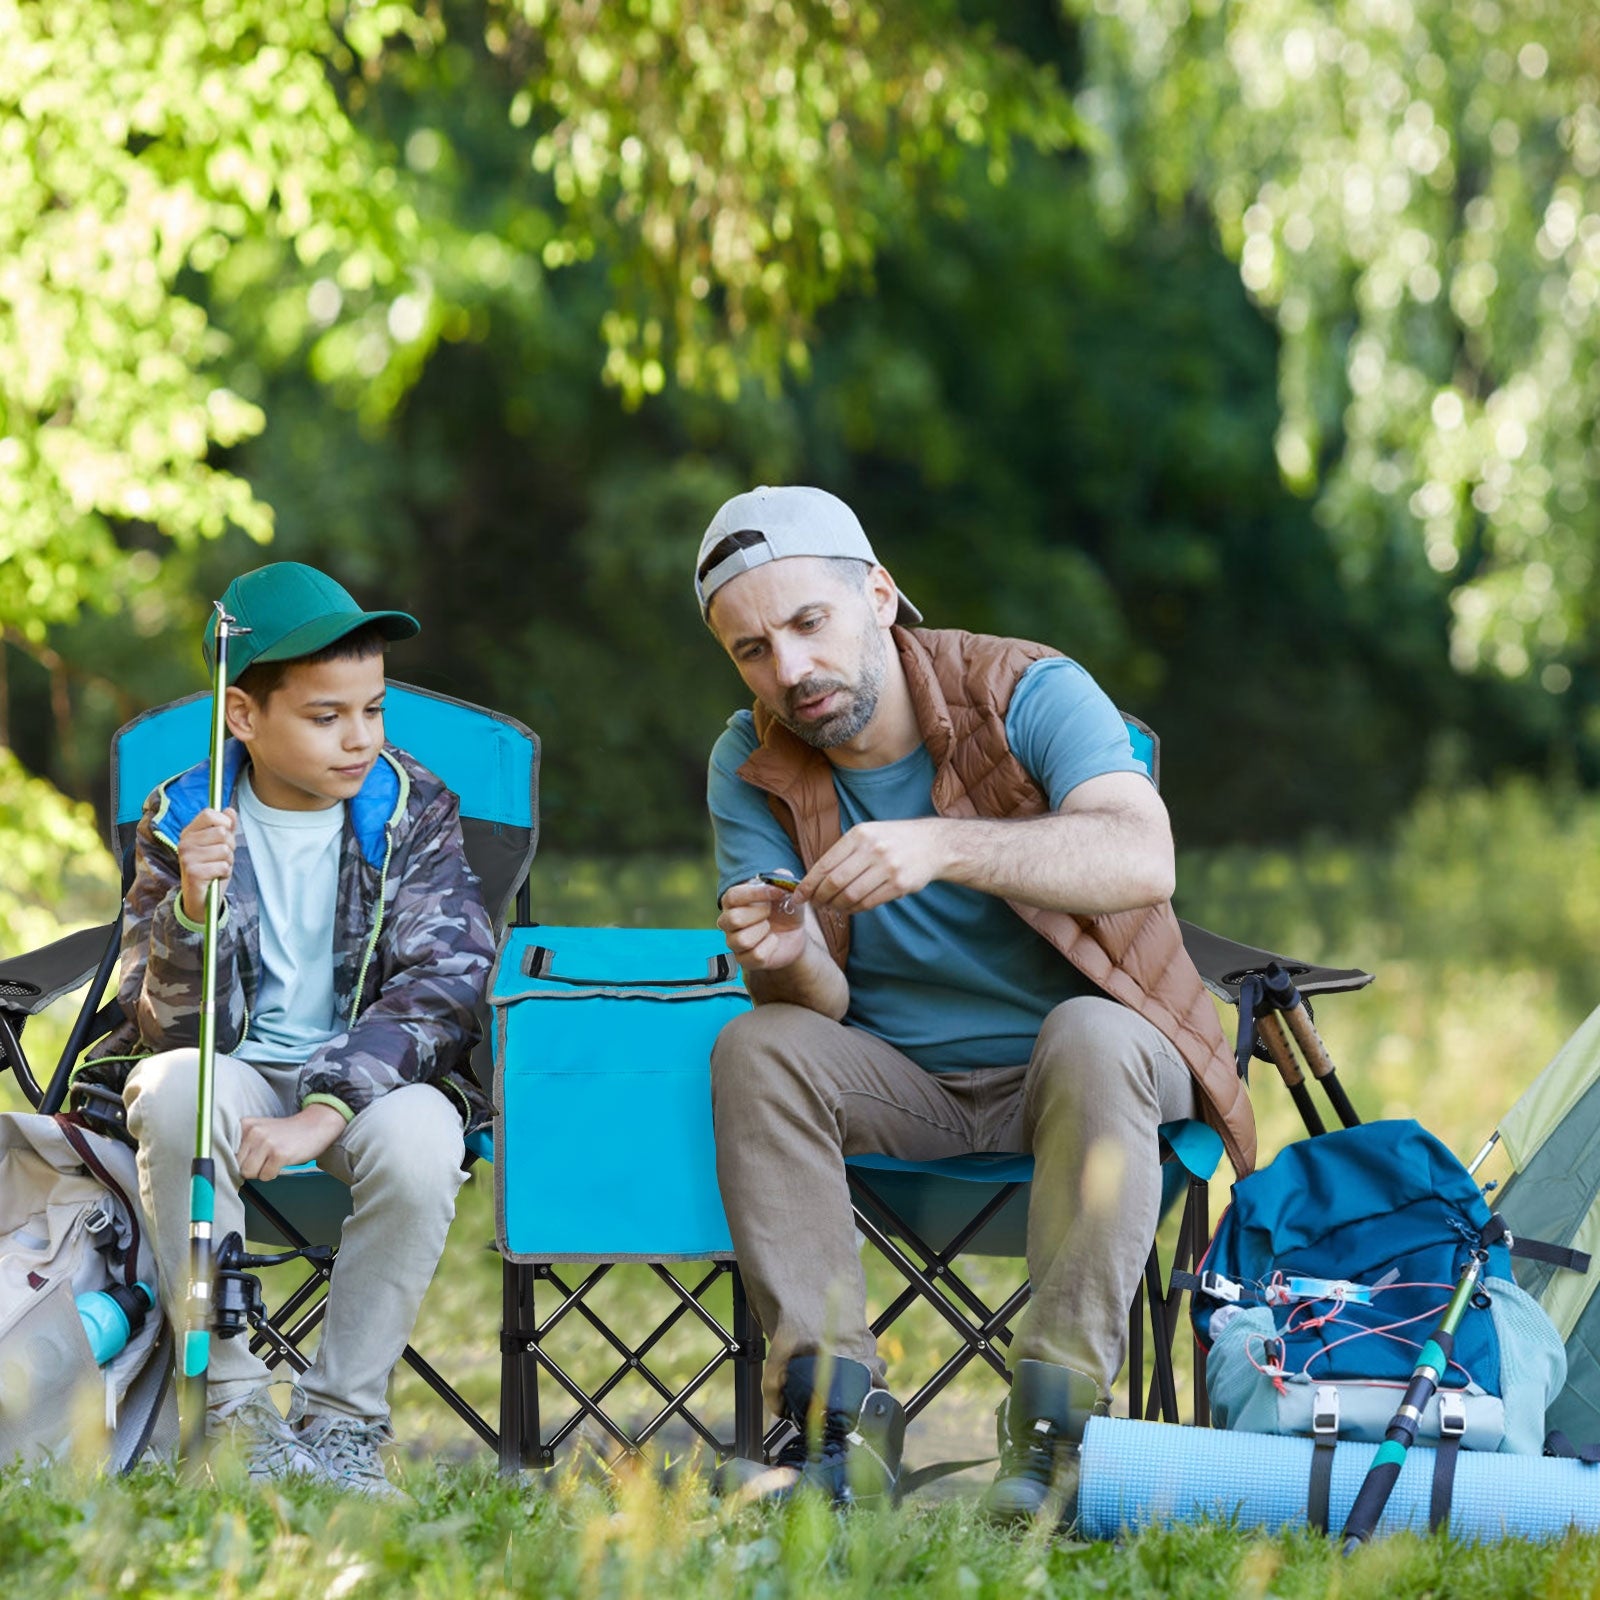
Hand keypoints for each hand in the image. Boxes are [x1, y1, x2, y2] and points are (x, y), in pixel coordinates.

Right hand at [178, 807, 237, 923]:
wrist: (201, 897)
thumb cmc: (211, 868)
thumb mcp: (220, 845)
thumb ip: (226, 827)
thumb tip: (230, 810)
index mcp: (189, 832)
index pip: (209, 813)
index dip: (224, 822)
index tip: (226, 833)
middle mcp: (185, 843)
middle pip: (222, 832)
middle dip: (230, 846)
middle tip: (221, 857)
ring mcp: (187, 857)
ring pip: (225, 850)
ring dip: (228, 861)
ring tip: (217, 867)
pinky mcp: (193, 872)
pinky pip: (223, 866)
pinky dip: (225, 872)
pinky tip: (215, 876)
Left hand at [237, 1105, 346, 1181]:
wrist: (315, 1125)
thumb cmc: (286, 1133)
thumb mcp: (260, 1130)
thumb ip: (242, 1144)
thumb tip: (225, 1169)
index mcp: (245, 1125)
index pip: (227, 1154)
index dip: (238, 1161)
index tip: (248, 1159)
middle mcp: (253, 1132)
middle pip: (237, 1166)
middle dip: (250, 1167)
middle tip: (265, 1158)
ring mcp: (267, 1142)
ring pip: (249, 1173)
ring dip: (261, 1172)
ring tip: (273, 1160)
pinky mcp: (279, 1154)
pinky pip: (266, 1176)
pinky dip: (274, 1173)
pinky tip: (282, 1161)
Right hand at [717, 876, 809, 973]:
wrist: (794, 934)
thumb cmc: (784, 909)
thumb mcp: (788, 892)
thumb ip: (783, 880)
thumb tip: (781, 874)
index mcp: (732, 901)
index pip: (733, 896)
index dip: (756, 893)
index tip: (777, 892)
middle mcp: (727, 922)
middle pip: (733, 919)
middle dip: (759, 914)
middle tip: (770, 912)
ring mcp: (734, 942)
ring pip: (742, 940)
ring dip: (763, 931)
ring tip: (769, 927)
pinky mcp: (744, 960)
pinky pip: (755, 955)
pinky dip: (771, 946)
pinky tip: (773, 941)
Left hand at [801, 819, 947, 914]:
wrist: (932, 844)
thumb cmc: (892, 840)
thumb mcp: (867, 834)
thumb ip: (843, 852)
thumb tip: (814, 878)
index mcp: (860, 834)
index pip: (825, 863)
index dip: (809, 883)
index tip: (799, 896)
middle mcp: (873, 849)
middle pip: (835, 882)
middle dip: (820, 898)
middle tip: (815, 904)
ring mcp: (888, 867)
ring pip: (851, 895)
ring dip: (837, 906)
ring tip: (832, 907)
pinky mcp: (900, 884)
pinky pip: (869, 903)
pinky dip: (854, 909)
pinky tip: (849, 908)